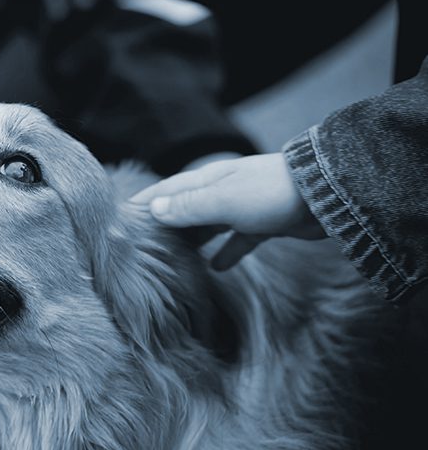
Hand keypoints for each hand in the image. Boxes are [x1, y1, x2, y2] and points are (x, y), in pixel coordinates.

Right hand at [129, 153, 325, 268]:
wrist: (327, 194)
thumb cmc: (270, 194)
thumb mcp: (223, 201)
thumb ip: (188, 207)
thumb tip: (153, 210)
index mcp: (207, 180)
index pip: (166, 191)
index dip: (144, 203)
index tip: (122, 218)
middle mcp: (222, 191)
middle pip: (185, 208)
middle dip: (165, 224)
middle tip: (143, 246)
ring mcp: (244, 206)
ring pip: (209, 224)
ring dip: (192, 239)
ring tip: (173, 258)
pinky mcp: (265, 223)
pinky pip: (238, 239)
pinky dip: (226, 252)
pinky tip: (217, 268)